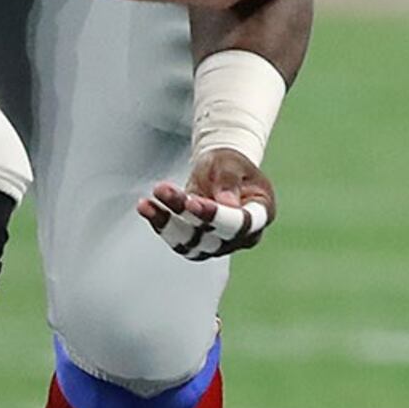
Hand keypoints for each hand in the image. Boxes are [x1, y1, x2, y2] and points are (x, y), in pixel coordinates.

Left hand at [141, 149, 275, 261]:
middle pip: (213, 236)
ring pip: (192, 243)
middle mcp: (244, 236)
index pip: (242, 223)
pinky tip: (146, 207)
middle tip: (163, 190)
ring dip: (167, 223)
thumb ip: (229, 181)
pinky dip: (160, 225)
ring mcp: (220, 244)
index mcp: (262, 212)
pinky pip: (178, 241)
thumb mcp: (231, 162)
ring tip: (147, 202)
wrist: (220, 171)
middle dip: (185, 214)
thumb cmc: (231, 164)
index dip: (217, 217)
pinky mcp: (198, 245)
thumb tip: (226, 204)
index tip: (193, 203)